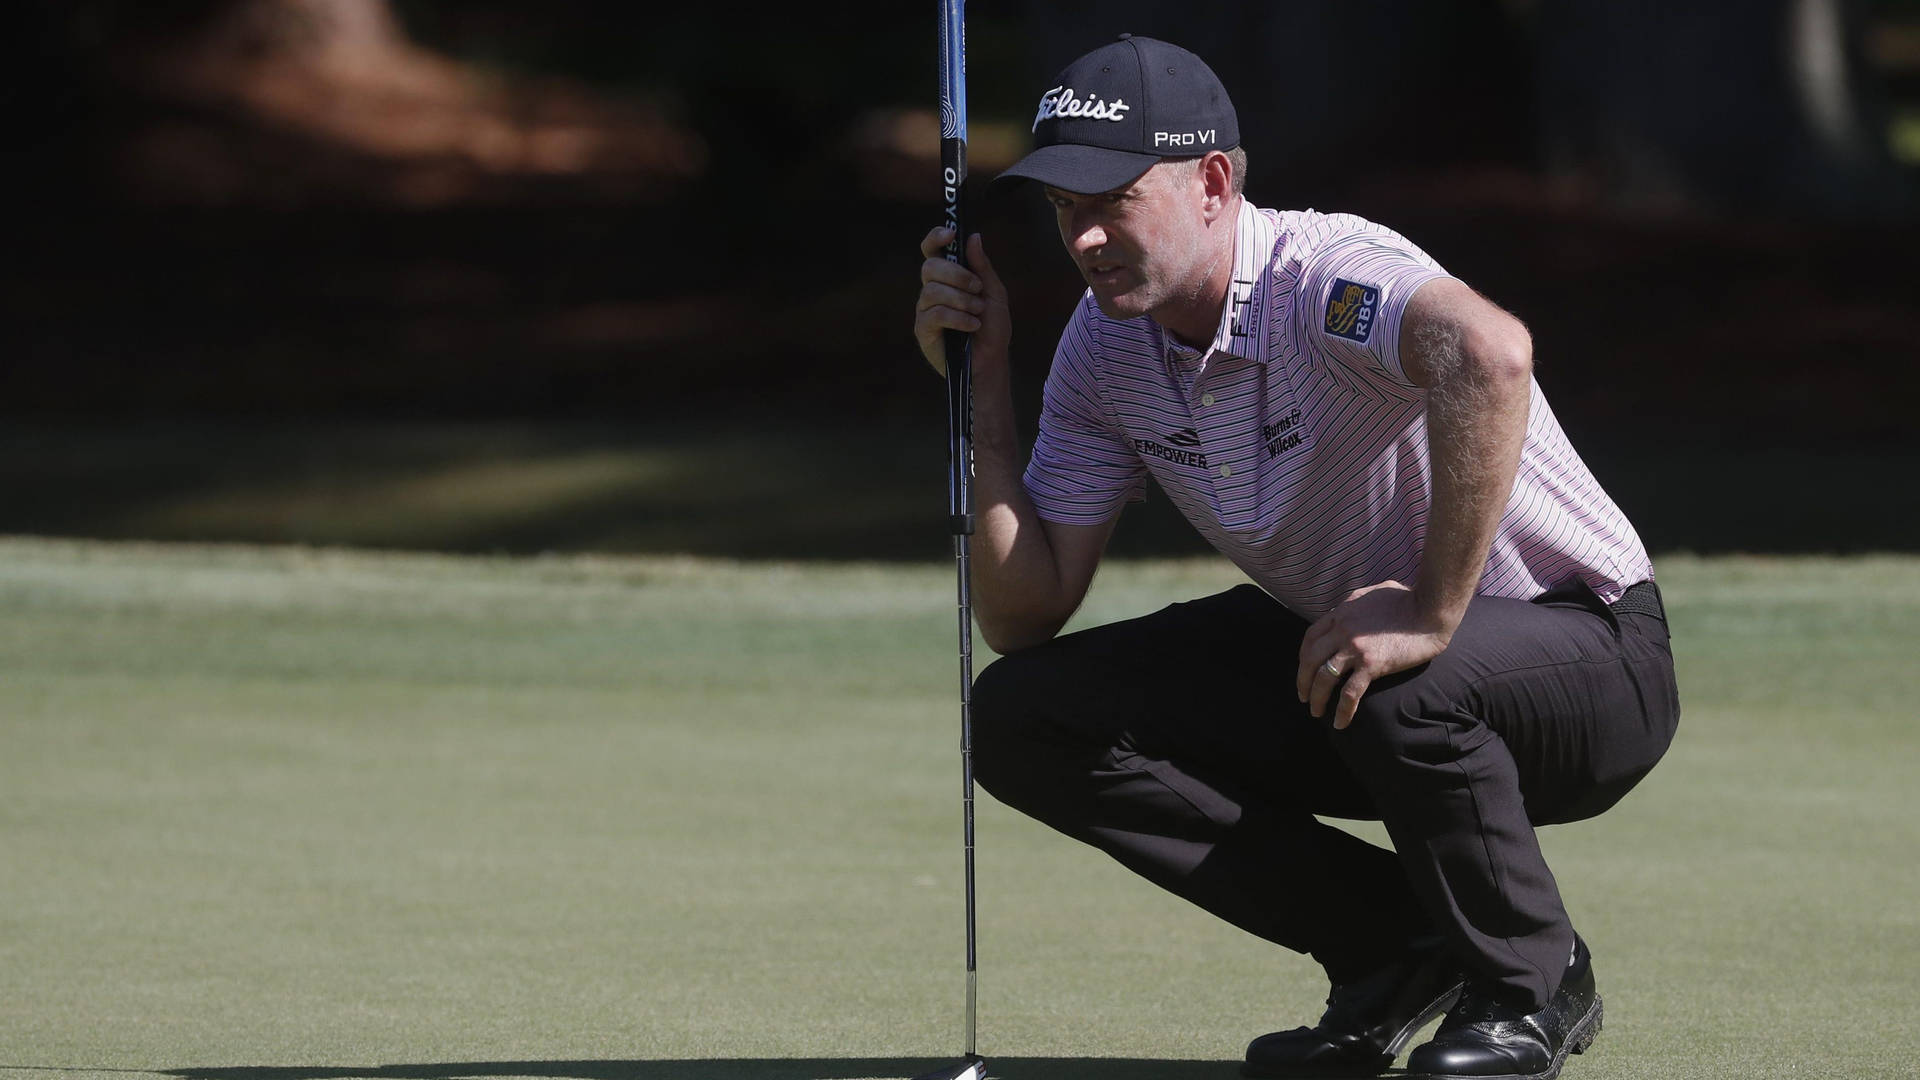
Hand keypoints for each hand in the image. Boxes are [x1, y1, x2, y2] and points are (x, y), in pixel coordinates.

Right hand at [915, 227, 1009, 377]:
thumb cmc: (992, 328)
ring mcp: (925, 310)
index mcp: (948, 277)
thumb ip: (982, 266)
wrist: (991, 362)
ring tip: (978, 311)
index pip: (932, 251)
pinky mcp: (923, 330)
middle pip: (930, 267)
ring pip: (932, 291)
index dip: (936, 238)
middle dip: (956, 274)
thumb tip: (973, 236)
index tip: (950, 234)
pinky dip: (957, 317)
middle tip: (977, 288)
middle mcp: (932, 290)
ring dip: (961, 299)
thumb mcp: (994, 293)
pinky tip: (972, 325)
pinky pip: (935, 314)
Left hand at [1297, 581, 1455, 729]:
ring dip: (1316, 698)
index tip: (1305, 669)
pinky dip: (1343, 710)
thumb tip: (1354, 607)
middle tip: (1303, 696)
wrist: (1430, 609)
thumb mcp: (1374, 592)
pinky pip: (1350, 692)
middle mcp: (1343, 629)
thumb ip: (1358, 602)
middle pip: (1310, 658)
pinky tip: (1340, 723)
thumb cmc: (1409, 599)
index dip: (1304, 656)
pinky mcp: (1372, 664)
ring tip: (1316, 712)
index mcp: (1342, 613)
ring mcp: (1355, 647)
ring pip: (1324, 677)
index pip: (1310, 636)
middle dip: (1303, 680)